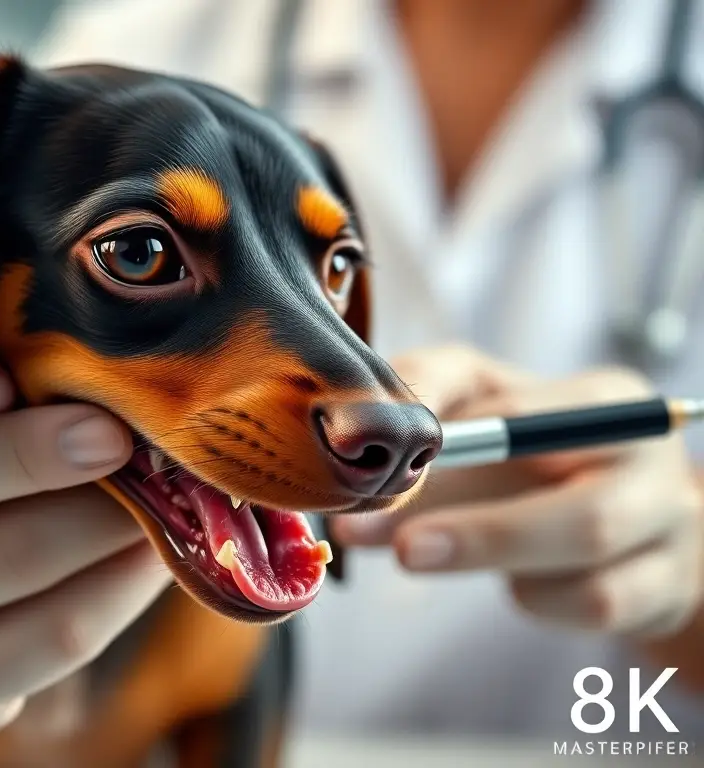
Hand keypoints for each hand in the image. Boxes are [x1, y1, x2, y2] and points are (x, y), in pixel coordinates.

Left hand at [330, 344, 703, 638]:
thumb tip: (352, 429)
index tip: (369, 461)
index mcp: (602, 399)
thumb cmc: (529, 454)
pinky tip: (513, 582)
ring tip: (414, 553)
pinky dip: (538, 598)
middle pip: (565, 489)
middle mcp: (646, 454)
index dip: (434, 437)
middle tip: (385, 541)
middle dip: (473, 527)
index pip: (514, 412)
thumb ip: (425, 398)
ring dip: (487, 554)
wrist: (621, 518)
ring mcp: (666, 523)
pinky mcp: (663, 588)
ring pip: (585, 544)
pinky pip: (596, 602)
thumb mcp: (481, 403)